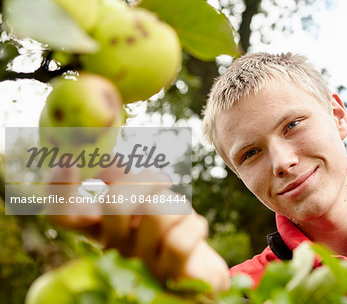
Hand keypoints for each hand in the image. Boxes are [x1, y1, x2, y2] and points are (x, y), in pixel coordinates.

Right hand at [46, 166, 229, 290]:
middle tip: (163, 181)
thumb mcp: (144, 198)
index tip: (68, 165)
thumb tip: (111, 161)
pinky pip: (179, 241)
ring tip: (179, 211)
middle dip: (146, 179)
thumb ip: (124, 180)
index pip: (62, 214)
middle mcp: (114, 246)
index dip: (57, 190)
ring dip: (175, 202)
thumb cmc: (167, 226)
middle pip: (114, 202)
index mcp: (101, 226)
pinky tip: (195, 229)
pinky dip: (194, 224)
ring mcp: (140, 264)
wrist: (196, 265)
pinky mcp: (169, 276)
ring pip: (154, 212)